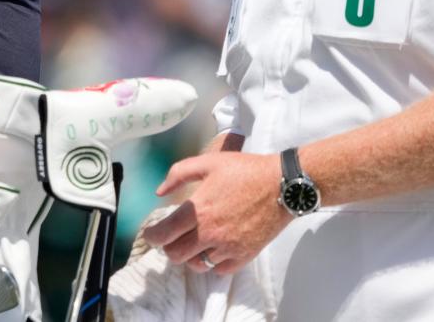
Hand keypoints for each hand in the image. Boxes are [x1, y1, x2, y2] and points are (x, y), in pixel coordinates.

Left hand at [142, 152, 289, 274]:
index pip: (165, 233)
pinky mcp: (244, 255)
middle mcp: (210, 233)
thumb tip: (160, 191)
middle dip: (168, 247)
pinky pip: (219, 270)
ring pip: (197, 265)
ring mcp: (228, 247)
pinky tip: (213, 250)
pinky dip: (212, 263)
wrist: (282, 185)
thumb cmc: (245, 171)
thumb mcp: (208, 162)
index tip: (151, 234)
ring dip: (189, 256)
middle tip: (171, 238)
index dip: (152, 236)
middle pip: (176, 254)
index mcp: (198, 210)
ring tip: (192, 243)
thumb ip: (178, 174)